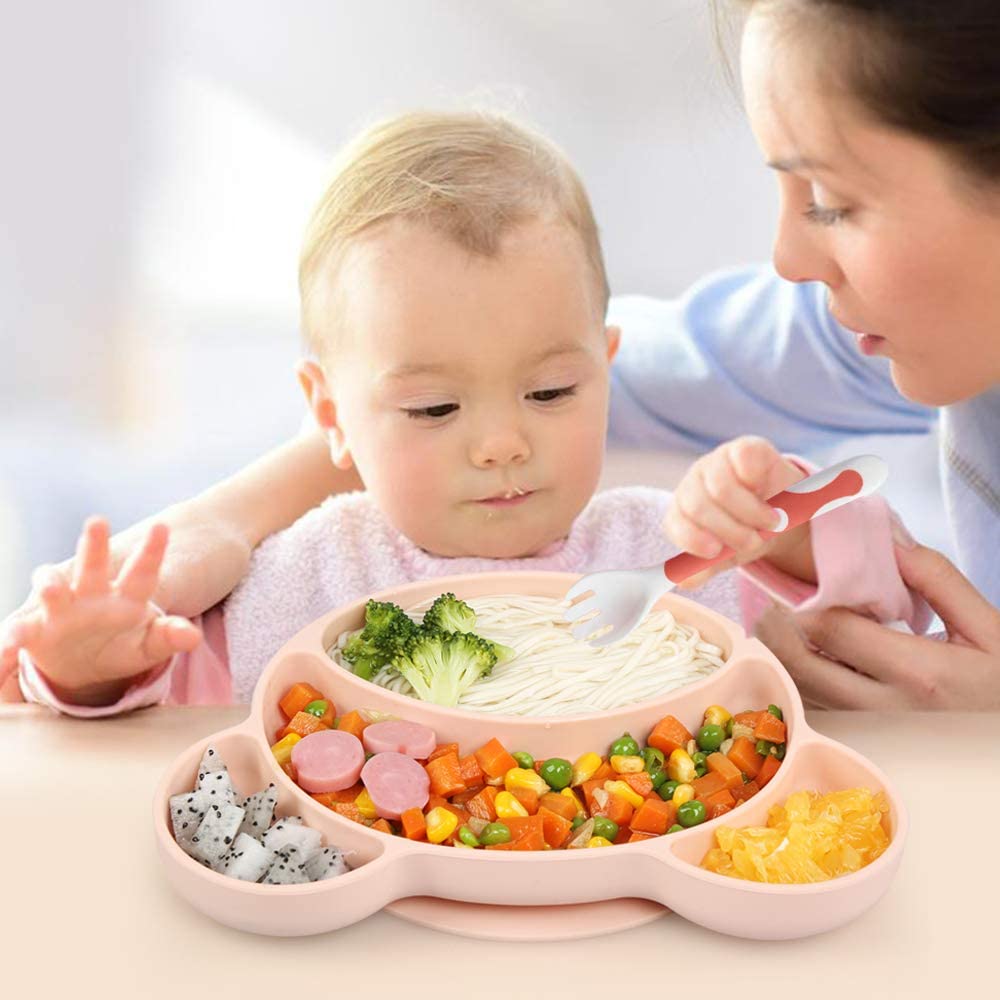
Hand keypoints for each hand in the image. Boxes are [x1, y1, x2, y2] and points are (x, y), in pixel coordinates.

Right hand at [0, 518, 201, 704]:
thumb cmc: (123, 646)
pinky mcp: (36, 630)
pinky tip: (12, 646)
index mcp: (126, 596)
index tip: (163, 527)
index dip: (153, 551)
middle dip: (95, 545)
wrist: (84, 665)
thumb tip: (193, 636)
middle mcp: (92, 593)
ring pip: (54, 588)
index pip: (143, 571)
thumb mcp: (149, 646)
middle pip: (94, 565)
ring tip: (51, 587)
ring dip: (51, 584)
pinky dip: (14, 635)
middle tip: (99, 522)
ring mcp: (62, 609)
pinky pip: (21, 629)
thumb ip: (169, 637)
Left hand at [664, 436, 814, 587]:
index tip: (714, 551)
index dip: (691, 538)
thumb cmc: (747, 530)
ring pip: (721, 487)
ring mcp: (716, 462)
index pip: (675, 522)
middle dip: (730, 530)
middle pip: (698, 506)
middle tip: (755, 542)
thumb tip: (683, 581)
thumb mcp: (728, 553)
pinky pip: (743, 459)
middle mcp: (694, 483)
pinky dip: (755, 478)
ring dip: (751, 511)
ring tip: (771, 523)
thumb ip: (705, 567)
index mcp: (682, 510)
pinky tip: (765, 489)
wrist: (781, 506)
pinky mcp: (742, 447)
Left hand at [754, 540, 999, 708]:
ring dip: (779, 651)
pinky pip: (808, 707)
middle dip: (777, 623)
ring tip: (783, 621)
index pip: (829, 628)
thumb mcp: (988, 627)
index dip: (804, 597)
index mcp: (918, 674)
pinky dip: (795, 678)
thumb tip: (890, 537)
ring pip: (795, 688)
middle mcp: (884, 709)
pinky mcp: (859, 741)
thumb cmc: (999, 683)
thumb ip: (936, 578)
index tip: (801, 577)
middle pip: (797, 661)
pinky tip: (805, 653)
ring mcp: (867, 731)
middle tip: (777, 597)